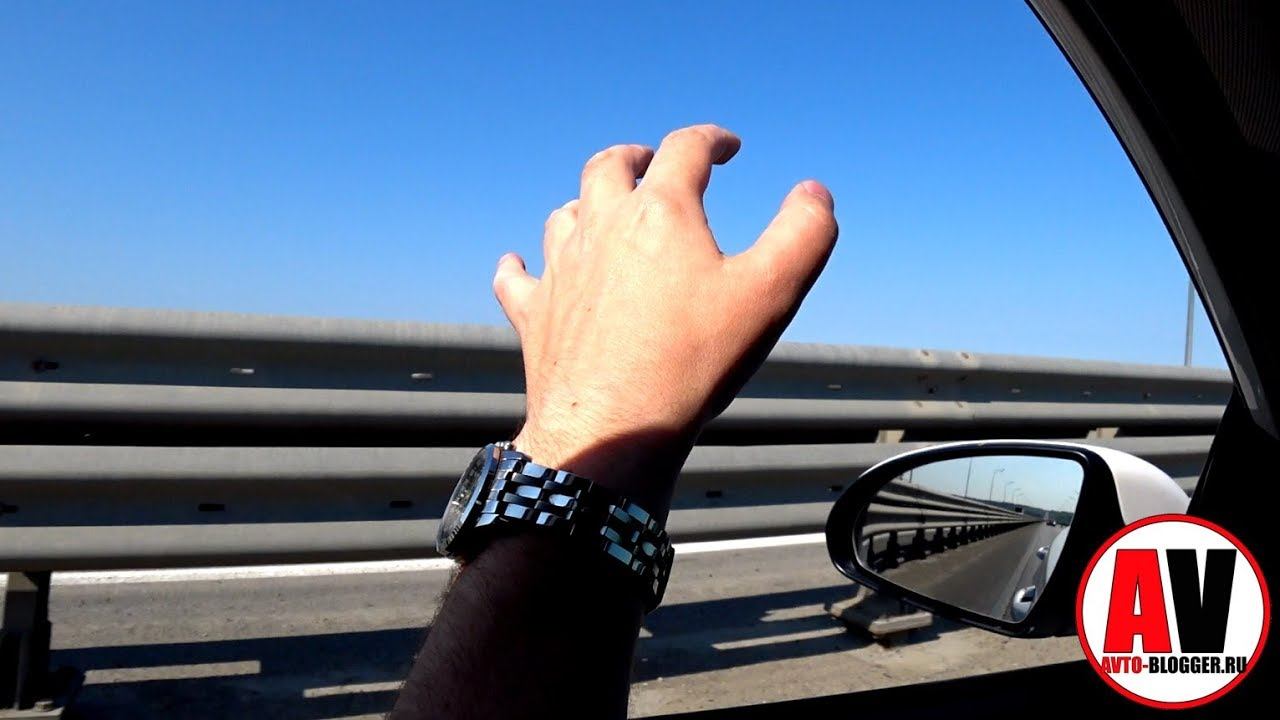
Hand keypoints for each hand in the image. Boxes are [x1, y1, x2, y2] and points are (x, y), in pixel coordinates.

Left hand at [494, 124, 837, 516]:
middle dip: (637, 157)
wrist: (613, 429)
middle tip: (654, 163)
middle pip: (610, 166)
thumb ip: (805, 233)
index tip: (728, 147)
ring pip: (564, 214)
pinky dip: (519, 265)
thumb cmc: (694, 362)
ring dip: (587, 203)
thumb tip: (814, 192)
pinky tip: (518, 263)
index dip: (712, 140)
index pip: (685, 149)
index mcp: (660, 212)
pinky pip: (516, 278)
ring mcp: (561, 270)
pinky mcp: (534, 314)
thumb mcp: (772, 294)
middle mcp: (601, 227)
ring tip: (606, 212)